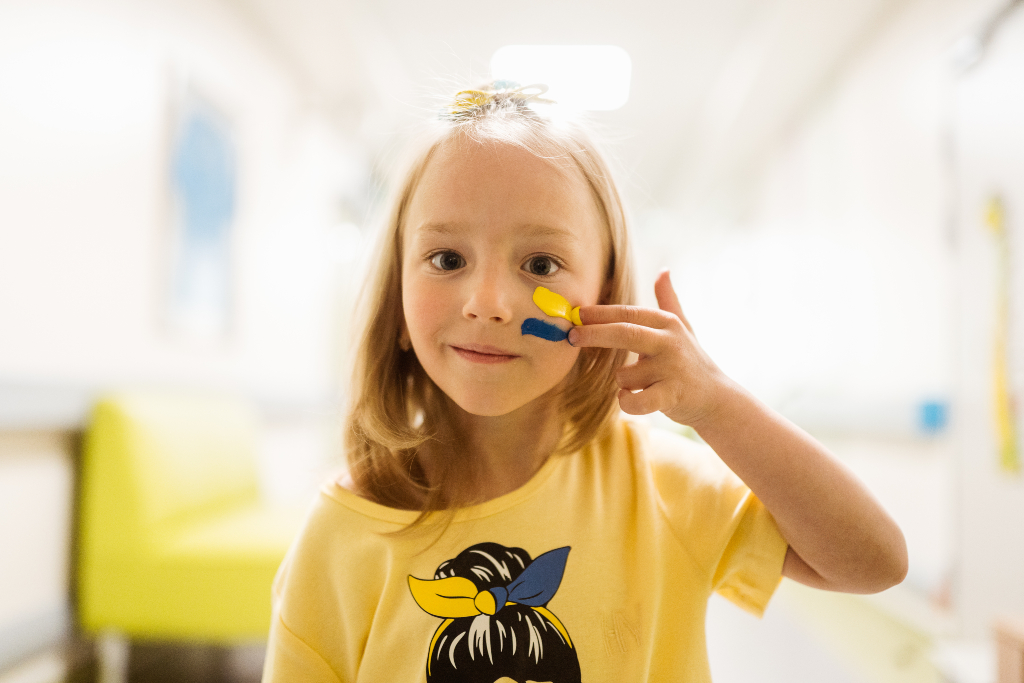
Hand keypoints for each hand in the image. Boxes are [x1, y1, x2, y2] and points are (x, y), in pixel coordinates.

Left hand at [567, 270, 727, 425]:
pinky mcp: (671, 395)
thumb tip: (664, 270)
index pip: (628, 313)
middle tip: (571, 336)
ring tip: (642, 384)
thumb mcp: (682, 327)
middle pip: (624, 333)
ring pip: (624, 375)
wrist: (716, 397)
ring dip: (623, 382)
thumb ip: (669, 300)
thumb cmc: (691, 360)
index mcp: (667, 323)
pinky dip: (626, 401)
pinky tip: (629, 399)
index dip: (600, 313)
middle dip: (594, 333)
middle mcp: (669, 342)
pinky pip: (634, 400)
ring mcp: (671, 368)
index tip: (576, 314)